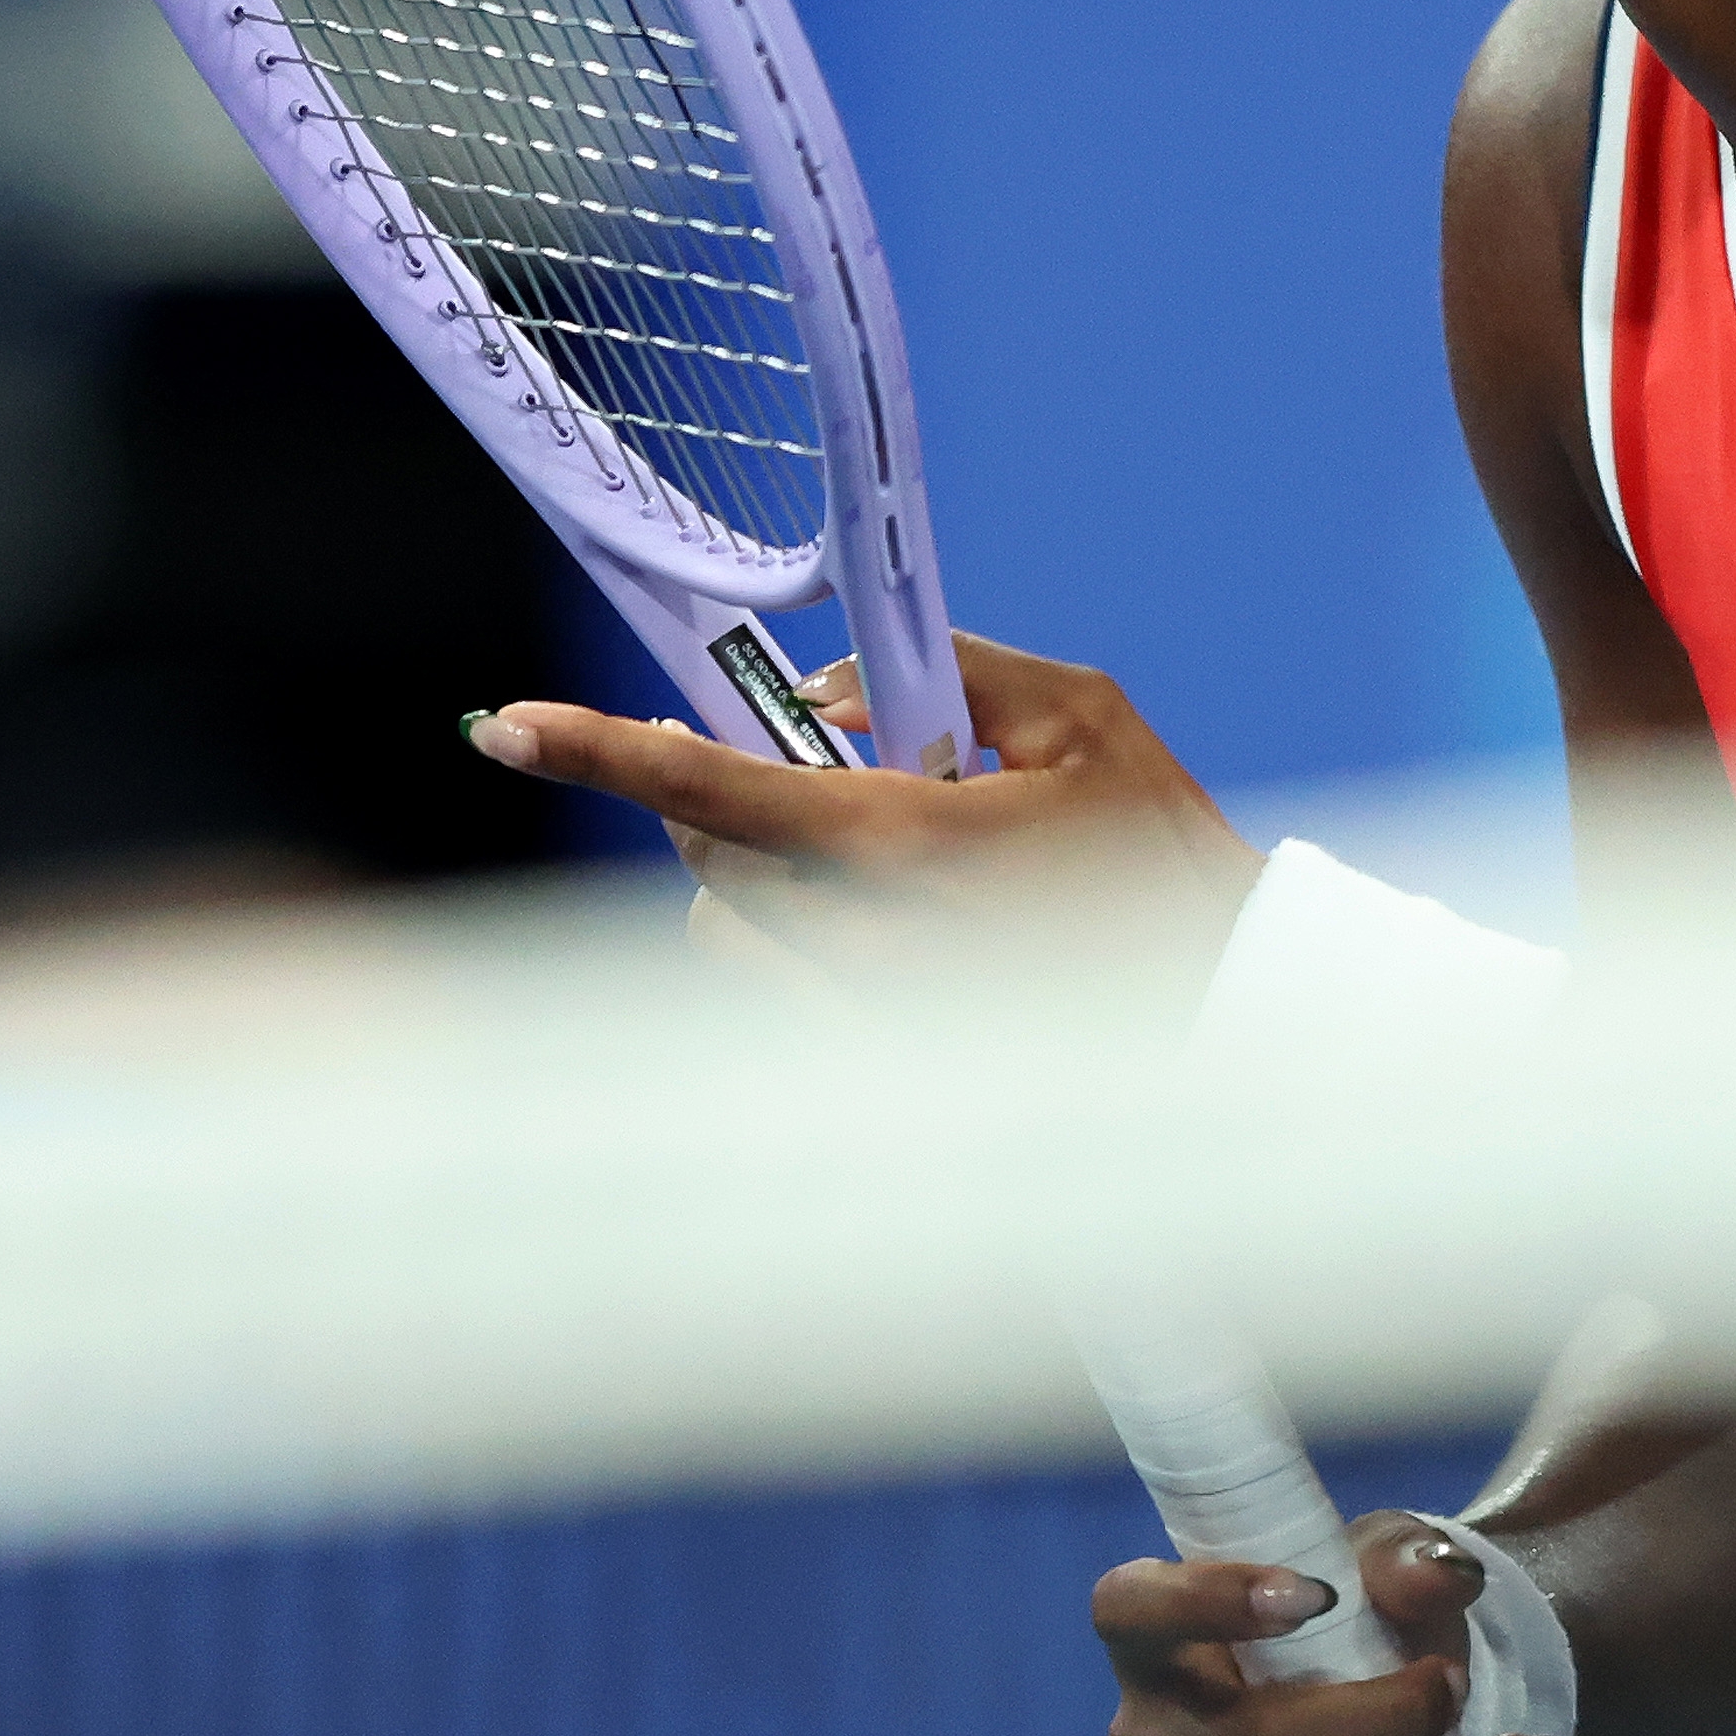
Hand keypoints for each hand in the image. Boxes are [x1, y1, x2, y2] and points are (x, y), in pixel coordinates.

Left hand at [468, 634, 1260, 977]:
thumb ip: (948, 672)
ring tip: (868, 861)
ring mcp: (865, 1014)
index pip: (714, 788)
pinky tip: (885, 927)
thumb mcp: (1080, 717)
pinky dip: (793, 942)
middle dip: (718, 797)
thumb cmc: (1164, 850)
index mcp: (908, 843)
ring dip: (755, 877)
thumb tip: (828, 695)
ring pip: (725, 929)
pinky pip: (773, 991)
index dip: (594, 752)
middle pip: (703, 853)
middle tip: (810, 768)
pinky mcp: (877, 1063)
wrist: (1233, 1006)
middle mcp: (867, 939)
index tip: (502, 729)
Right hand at [1098, 1515, 1557, 1735]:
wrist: (1392, 1707)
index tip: (1317, 1595)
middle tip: (1463, 1683)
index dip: (1207, 1602)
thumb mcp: (1389, 1564)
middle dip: (1381, 1721)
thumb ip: (1410, 1560)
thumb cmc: (1366, 1614)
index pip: (1132, 1609)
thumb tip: (1448, 1579)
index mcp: (1147, 1633)